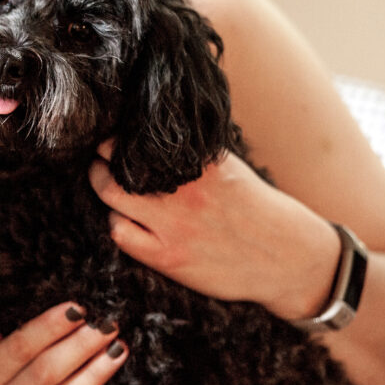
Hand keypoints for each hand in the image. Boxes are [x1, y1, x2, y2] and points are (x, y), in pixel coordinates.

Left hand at [89, 141, 340, 321]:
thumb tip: (154, 128)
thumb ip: (193, 151)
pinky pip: (120, 232)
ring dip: (100, 185)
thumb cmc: (254, 208)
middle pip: (116, 161)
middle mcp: (183, 189)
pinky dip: (114, 222)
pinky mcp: (168, 256)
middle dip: (101, 156)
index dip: (119, 132)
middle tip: (100, 155)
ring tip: (104, 181)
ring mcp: (173, 224)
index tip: (114, 133)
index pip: (140, 136)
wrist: (284, 257)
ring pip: (110, 194)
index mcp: (198, 162)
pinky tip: (123, 218)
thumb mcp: (228, 167)